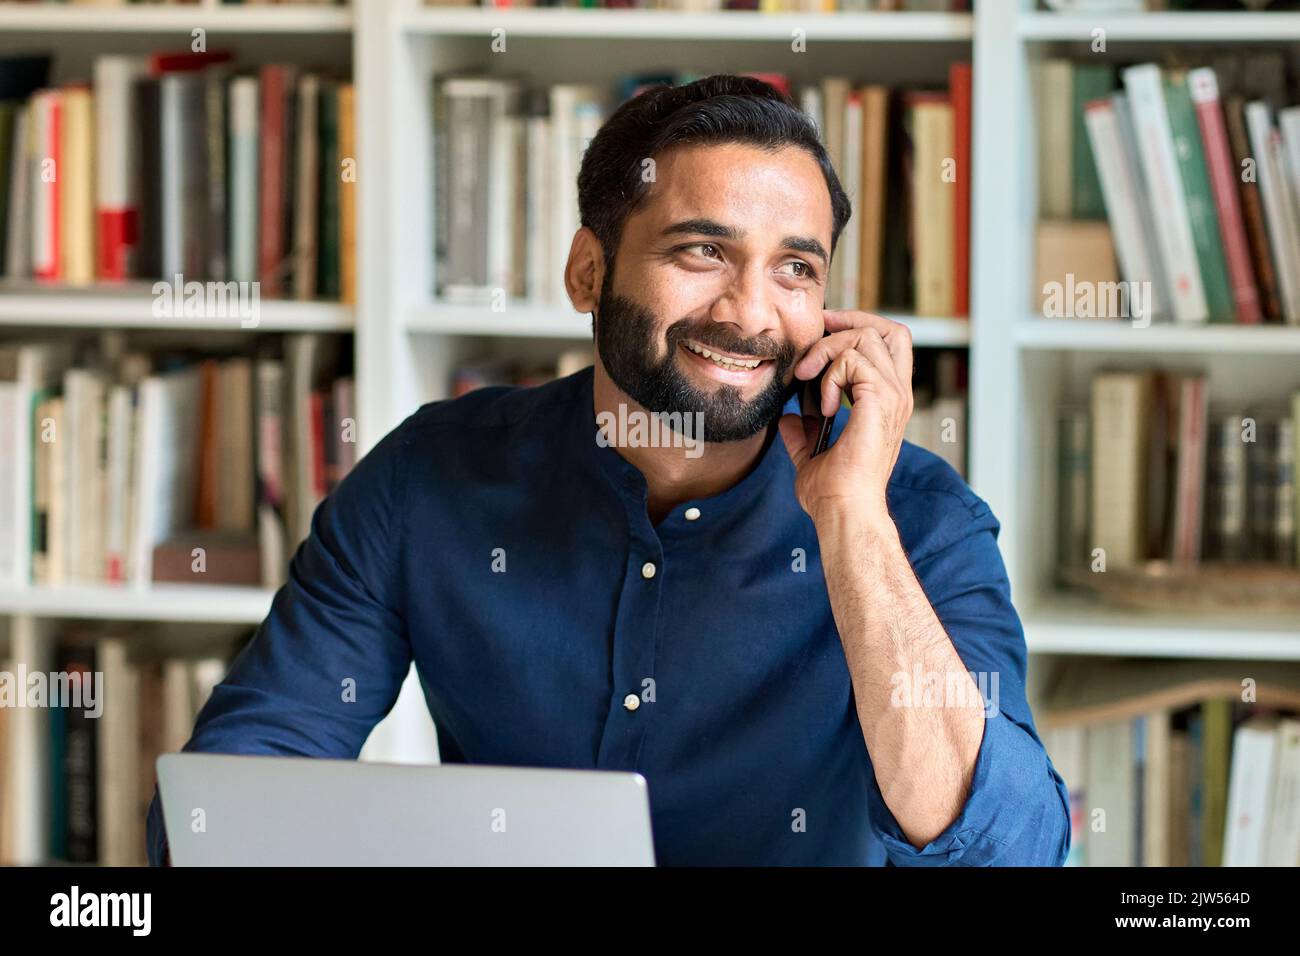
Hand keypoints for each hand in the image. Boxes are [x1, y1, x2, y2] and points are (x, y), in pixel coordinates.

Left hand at [778, 310, 913, 523]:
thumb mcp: (811, 456)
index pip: (889, 344)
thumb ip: (803, 434)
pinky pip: (853, 360)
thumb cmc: (832, 492)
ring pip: (867, 337)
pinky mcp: (880, 401)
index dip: (858, 327)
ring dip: (828, 350)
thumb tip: (788, 419)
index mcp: (888, 403)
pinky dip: (830, 374)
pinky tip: (823, 404)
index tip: (823, 330)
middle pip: (890, 329)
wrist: (843, 510)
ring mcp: (893, 397)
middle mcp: (897, 396)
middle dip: (852, 321)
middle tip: (819, 331)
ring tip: (807, 379)